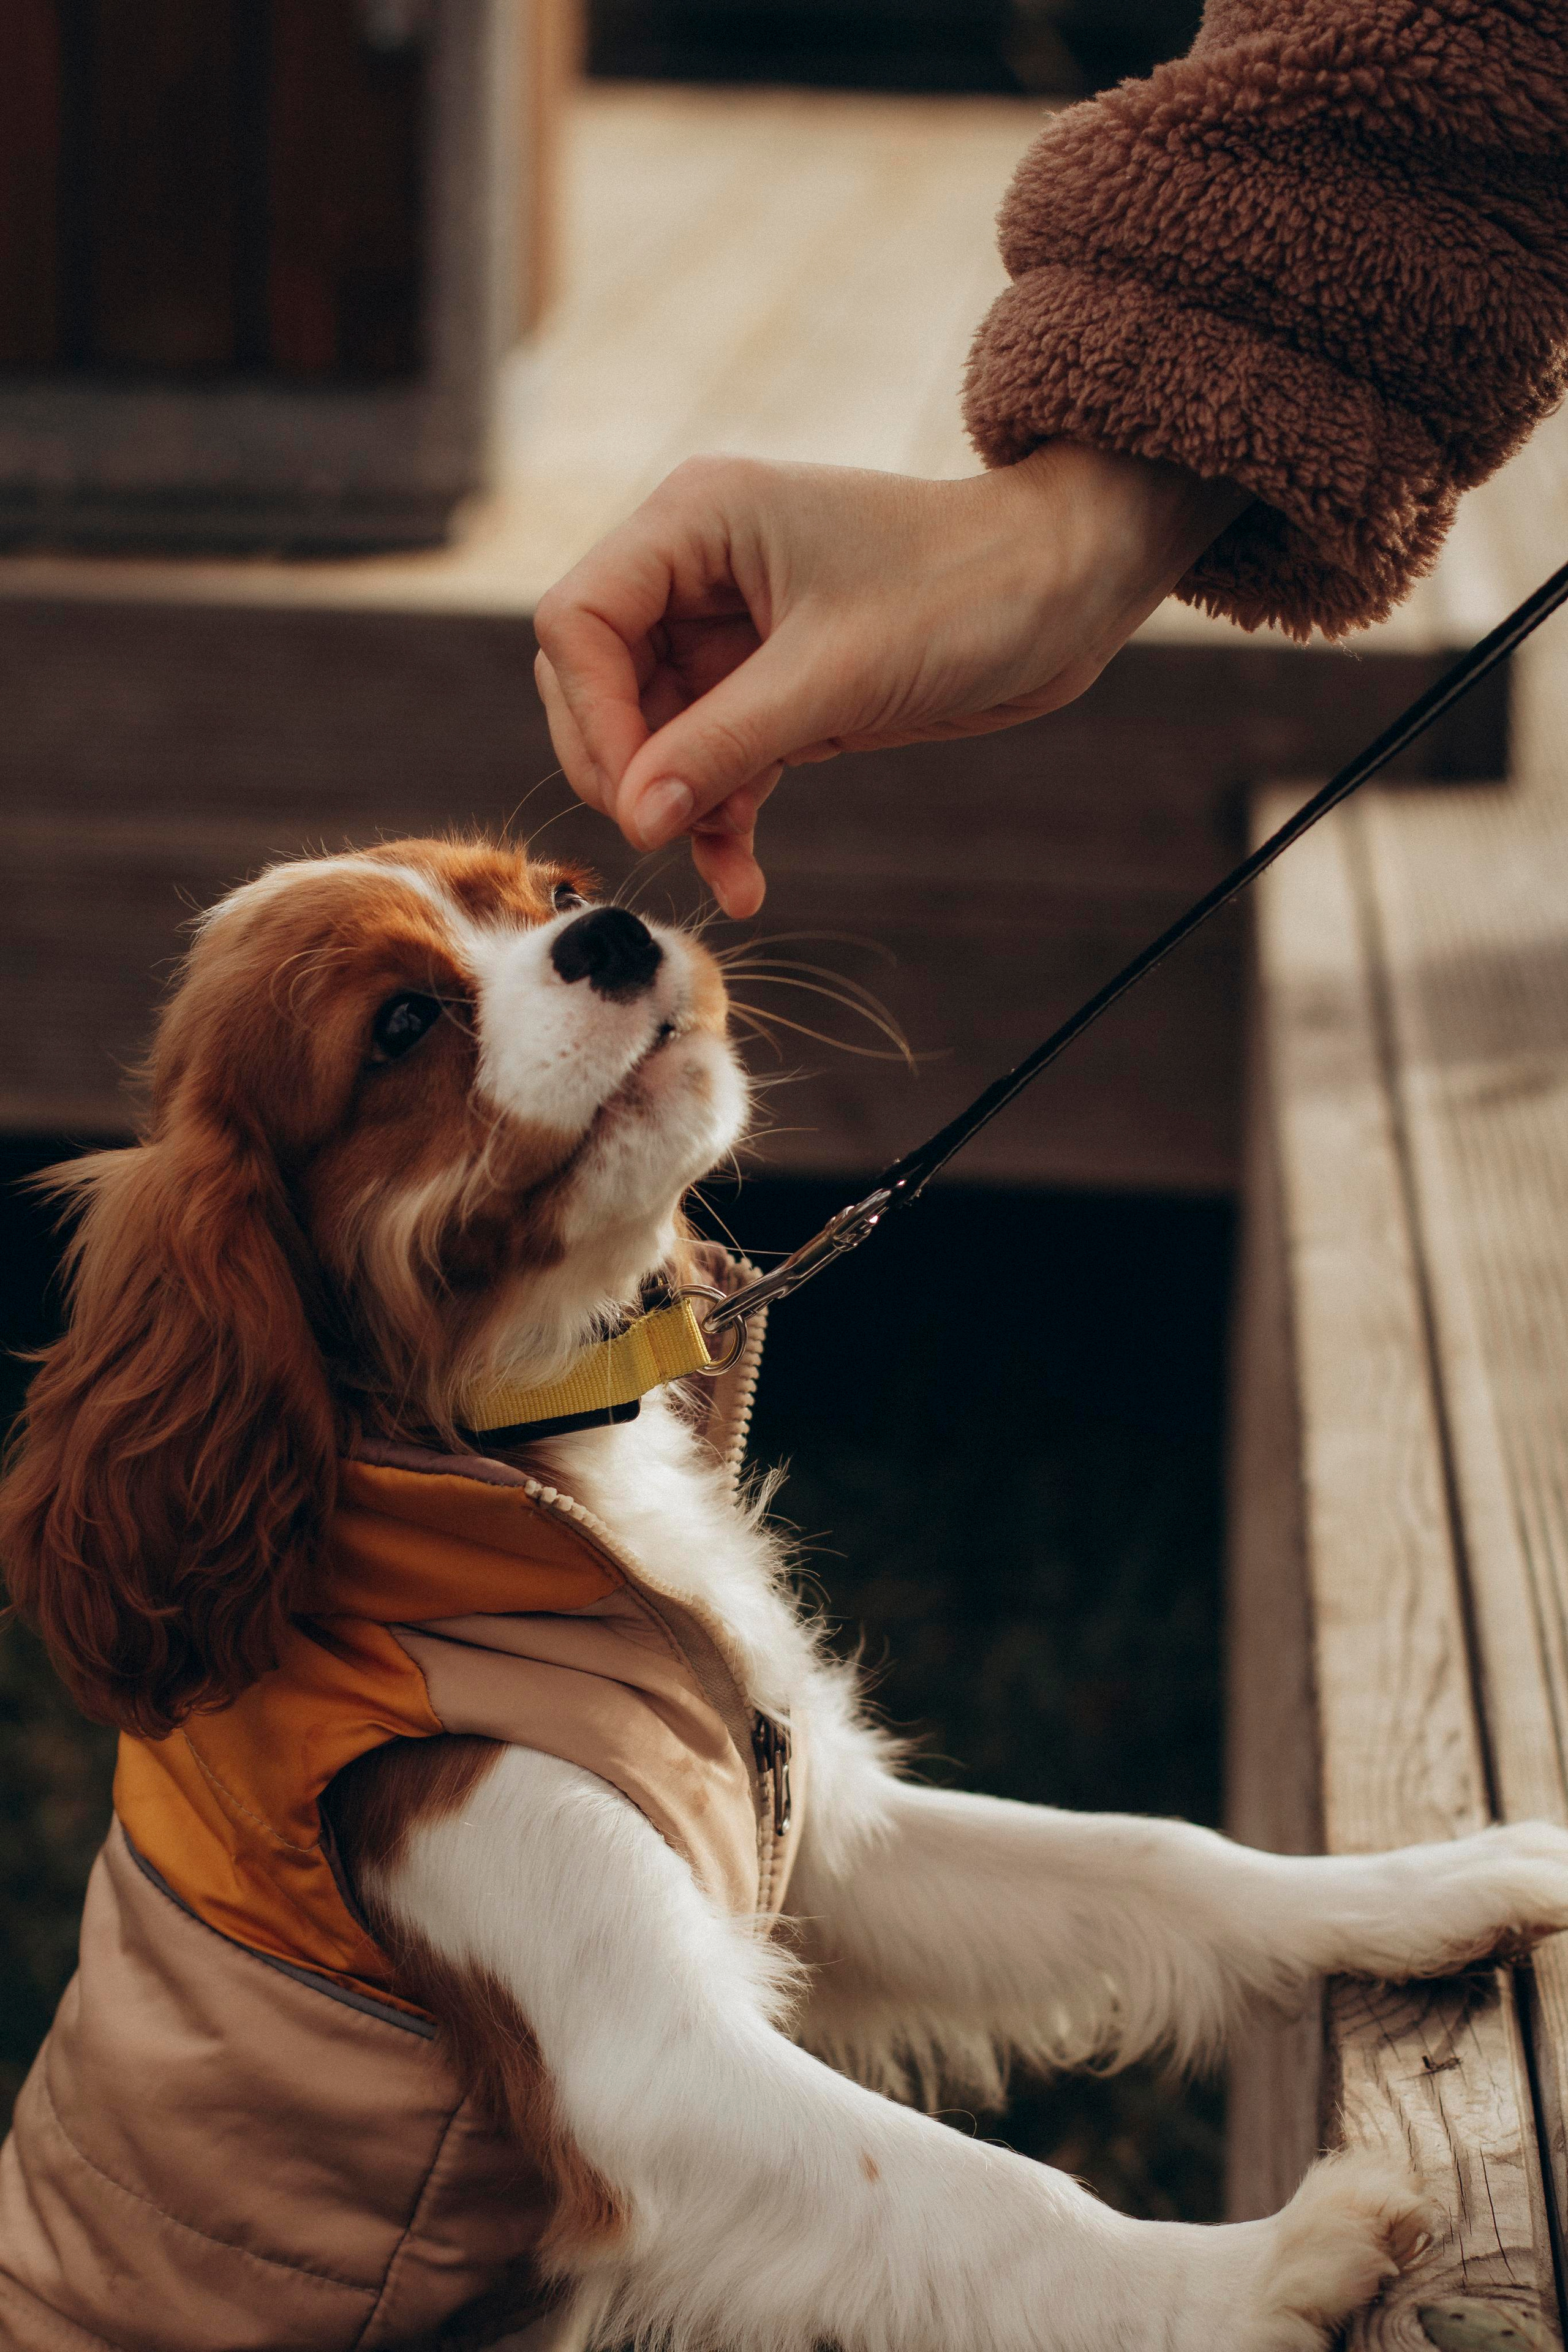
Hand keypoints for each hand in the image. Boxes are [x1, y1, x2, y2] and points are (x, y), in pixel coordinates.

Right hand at [533, 444, 1247, 916]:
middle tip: (667, 833)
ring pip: (650, 737)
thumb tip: (633, 818)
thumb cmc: (963, 592)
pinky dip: (719, 820)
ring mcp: (730, 634)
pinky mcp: (771, 690)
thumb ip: (723, 745)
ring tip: (724, 864)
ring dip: (677, 808)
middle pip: (595, 683)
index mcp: (693, 522)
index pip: (577, 621)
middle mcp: (694, 571)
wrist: (1066, 591)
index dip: (592, 715)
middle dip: (626, 768)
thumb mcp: (834, 676)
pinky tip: (744, 882)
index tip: (638, 797)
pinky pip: (711, 764)